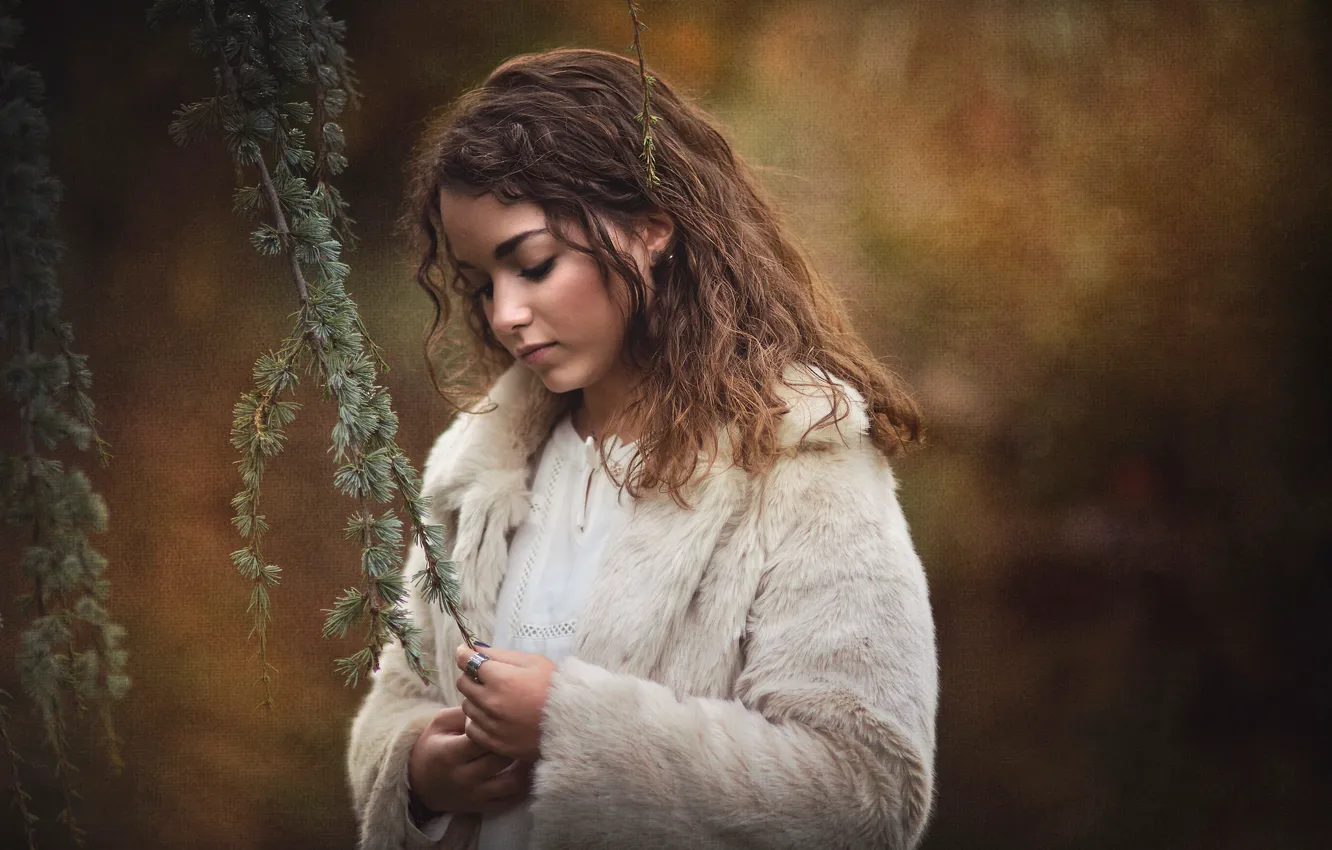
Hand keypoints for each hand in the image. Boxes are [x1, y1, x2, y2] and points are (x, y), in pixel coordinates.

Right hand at [407, 706, 533, 815]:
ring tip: (528, 751)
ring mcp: (474, 795)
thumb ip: (464, 713)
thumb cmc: (433, 746)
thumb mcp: (440, 723)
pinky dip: (523, 787)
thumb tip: (491, 705)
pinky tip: (527, 771)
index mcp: (450, 754)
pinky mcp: (482, 807)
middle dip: (514, 744)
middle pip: (500, 760)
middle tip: (525, 731)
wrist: (419, 783)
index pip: (481, 739)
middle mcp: (463, 777)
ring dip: (524, 768)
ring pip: (510, 783)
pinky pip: (510, 801)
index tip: (507, 716)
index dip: (498, 727)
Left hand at [455, 644, 556, 761]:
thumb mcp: (533, 661)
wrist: (575, 722)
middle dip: (471, 676)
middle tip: (485, 676)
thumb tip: (474, 648)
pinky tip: (492, 717)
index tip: (465, 653)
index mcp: (500, 678)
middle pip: (463, 683)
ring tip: (495, 697)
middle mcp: (491, 702)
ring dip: (475, 699)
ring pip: (466, 706)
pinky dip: (477, 721)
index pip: (467, 661)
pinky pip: (472, 728)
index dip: (464, 655)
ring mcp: (491, 724)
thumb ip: (501, 655)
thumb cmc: (556, 686)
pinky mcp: (495, 743)